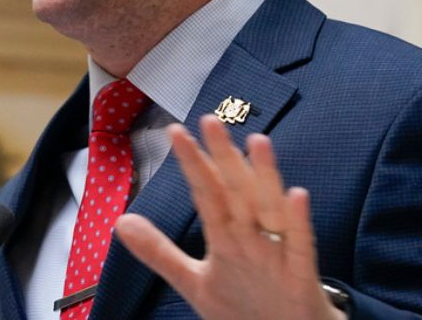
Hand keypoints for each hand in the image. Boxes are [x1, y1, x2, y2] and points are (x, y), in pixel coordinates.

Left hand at [114, 116, 344, 319]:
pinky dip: (299, 222)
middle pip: (236, 191)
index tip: (175, 132)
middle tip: (210, 120)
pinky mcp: (300, 275)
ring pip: (270, 208)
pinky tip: (297, 196)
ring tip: (257, 142)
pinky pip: (301, 246)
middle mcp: (251, 236)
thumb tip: (120, 222)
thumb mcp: (194, 281)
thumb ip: (159, 252)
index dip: (192, 164)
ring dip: (265, 176)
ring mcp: (276, 253)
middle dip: (224, 157)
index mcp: (227, 236)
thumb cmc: (246, 306)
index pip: (207, 194)